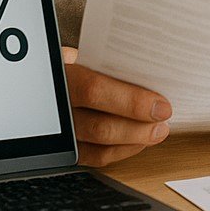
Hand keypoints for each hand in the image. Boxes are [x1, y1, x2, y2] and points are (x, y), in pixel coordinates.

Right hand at [61, 46, 171, 165]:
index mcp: (62, 76)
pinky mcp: (67, 148)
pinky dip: (122, 151)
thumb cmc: (75, 62)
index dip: (132, 102)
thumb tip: (151, 71)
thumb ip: (112, 62)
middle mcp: (58, 108)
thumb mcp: (87, 52)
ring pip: (99, 145)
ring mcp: (61, 132)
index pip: (95, 91)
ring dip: (135, 140)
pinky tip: (139, 140)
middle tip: (163, 119)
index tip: (161, 105)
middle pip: (100, 126)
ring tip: (157, 131)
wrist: (46, 75)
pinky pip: (95, 157)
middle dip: (139, 127)